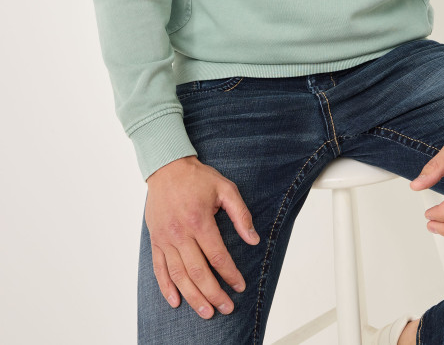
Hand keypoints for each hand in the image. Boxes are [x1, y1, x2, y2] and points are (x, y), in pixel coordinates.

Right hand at [145, 155, 260, 318]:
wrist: (167, 168)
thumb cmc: (198, 178)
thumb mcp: (225, 188)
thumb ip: (241, 214)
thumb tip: (253, 239)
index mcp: (199, 221)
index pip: (217, 256)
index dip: (230, 274)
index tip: (240, 286)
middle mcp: (180, 233)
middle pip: (198, 272)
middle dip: (214, 294)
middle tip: (226, 308)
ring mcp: (165, 239)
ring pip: (179, 275)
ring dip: (193, 297)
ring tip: (206, 312)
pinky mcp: (155, 240)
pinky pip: (159, 269)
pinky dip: (166, 287)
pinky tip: (176, 301)